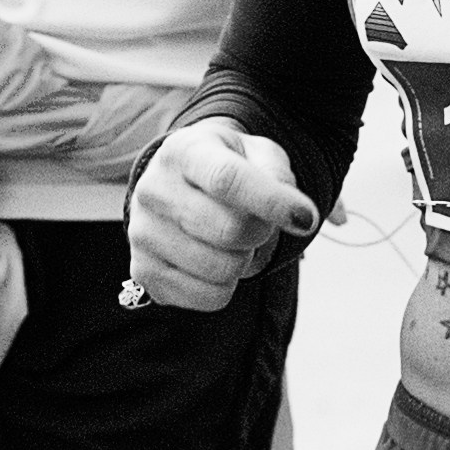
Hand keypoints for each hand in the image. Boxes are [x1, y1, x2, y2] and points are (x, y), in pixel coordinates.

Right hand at [123, 121, 313, 311]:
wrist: (180, 186)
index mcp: (184, 152)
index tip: (307, 218)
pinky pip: (209, 297)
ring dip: (244, 261)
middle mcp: (153, 190)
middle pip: (229, 231)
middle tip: (260, 223)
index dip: (271, 202)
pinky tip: (215, 262)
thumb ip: (279, 176)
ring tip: (232, 241)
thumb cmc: (227, 169)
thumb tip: (300, 216)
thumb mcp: (257, 155)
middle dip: (262, 233)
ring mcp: (143, 234)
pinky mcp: (144, 272)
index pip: (227, 180)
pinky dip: (227, 287)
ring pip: (221, 270)